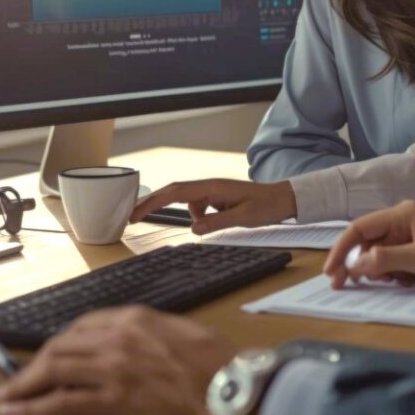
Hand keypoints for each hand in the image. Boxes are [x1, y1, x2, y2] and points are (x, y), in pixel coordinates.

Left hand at [0, 306, 236, 414]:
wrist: (231, 385)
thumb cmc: (216, 360)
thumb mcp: (179, 329)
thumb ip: (148, 332)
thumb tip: (133, 343)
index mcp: (134, 317)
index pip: (83, 326)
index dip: (60, 344)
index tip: (50, 356)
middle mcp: (116, 337)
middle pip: (61, 347)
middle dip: (33, 365)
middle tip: (16, 381)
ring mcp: (112, 368)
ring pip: (54, 370)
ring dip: (25, 385)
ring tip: (8, 399)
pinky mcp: (113, 399)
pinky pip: (63, 402)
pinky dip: (35, 407)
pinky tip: (18, 413)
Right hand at [131, 179, 296, 233]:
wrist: (283, 199)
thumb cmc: (267, 205)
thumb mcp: (243, 217)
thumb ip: (217, 222)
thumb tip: (193, 228)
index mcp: (211, 187)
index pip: (174, 193)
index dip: (152, 202)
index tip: (135, 213)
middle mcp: (208, 186)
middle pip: (172, 193)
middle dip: (151, 204)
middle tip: (131, 217)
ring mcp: (212, 192)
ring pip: (185, 202)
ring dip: (180, 212)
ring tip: (192, 224)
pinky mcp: (216, 199)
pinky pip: (198, 208)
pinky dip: (197, 217)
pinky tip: (211, 224)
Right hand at [323, 200, 414, 288]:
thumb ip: (386, 260)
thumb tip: (357, 265)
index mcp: (402, 214)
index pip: (360, 229)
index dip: (342, 249)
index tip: (331, 270)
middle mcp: (402, 221)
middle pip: (366, 242)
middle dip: (356, 263)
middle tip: (341, 284)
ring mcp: (408, 234)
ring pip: (379, 254)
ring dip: (379, 271)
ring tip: (396, 281)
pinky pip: (393, 261)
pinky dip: (394, 273)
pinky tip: (408, 280)